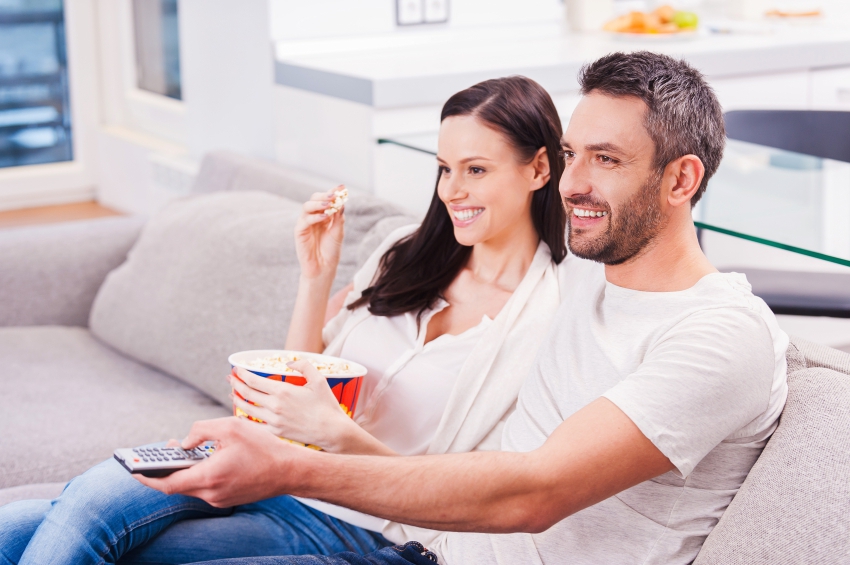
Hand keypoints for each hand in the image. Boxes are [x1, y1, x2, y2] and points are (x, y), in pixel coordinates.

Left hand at [134, 417, 313, 506]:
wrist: (290, 471)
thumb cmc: (263, 447)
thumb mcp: (230, 427)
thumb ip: (200, 430)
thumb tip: (184, 442)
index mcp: (208, 476)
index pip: (168, 484)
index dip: (147, 478)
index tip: (133, 470)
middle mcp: (211, 493)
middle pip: (178, 484)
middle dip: (167, 468)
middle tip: (162, 451)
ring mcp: (220, 499)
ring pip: (192, 485)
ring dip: (185, 470)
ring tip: (185, 450)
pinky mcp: (228, 499)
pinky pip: (205, 487)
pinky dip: (199, 474)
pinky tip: (206, 459)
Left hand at [229, 361, 354, 452]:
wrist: (331, 431)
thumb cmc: (326, 405)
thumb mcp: (319, 380)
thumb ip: (303, 366)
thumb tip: (288, 363)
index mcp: (283, 391)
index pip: (254, 381)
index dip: (242, 374)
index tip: (237, 369)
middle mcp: (275, 406)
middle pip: (247, 393)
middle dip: (236, 384)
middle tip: (230, 378)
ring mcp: (274, 421)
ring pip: (248, 409)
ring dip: (237, 400)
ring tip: (232, 394)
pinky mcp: (276, 433)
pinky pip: (254, 425)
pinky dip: (245, 419)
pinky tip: (241, 414)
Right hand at [294, 187, 345, 279]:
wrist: (324, 267)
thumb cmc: (331, 250)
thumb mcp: (338, 232)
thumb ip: (339, 218)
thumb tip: (341, 203)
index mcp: (324, 215)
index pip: (327, 199)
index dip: (333, 192)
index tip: (342, 187)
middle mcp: (314, 216)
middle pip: (315, 199)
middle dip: (325, 195)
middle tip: (335, 194)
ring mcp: (305, 223)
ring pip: (307, 206)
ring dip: (319, 203)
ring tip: (330, 204)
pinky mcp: (299, 231)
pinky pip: (305, 220)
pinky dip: (315, 216)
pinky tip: (324, 216)